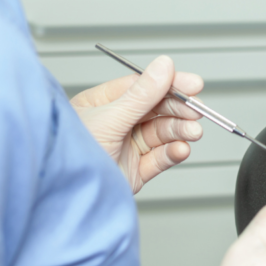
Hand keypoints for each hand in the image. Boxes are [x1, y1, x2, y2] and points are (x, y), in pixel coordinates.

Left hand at [71, 55, 203, 193]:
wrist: (68, 199)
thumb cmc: (72, 157)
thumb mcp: (109, 119)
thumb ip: (142, 94)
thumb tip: (164, 66)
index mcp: (100, 104)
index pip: (141, 87)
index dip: (169, 84)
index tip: (193, 84)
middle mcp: (114, 124)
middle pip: (156, 110)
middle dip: (178, 111)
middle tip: (196, 112)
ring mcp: (126, 147)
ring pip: (161, 133)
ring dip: (179, 131)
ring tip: (192, 133)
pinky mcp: (135, 171)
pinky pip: (160, 157)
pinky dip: (173, 152)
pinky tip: (181, 149)